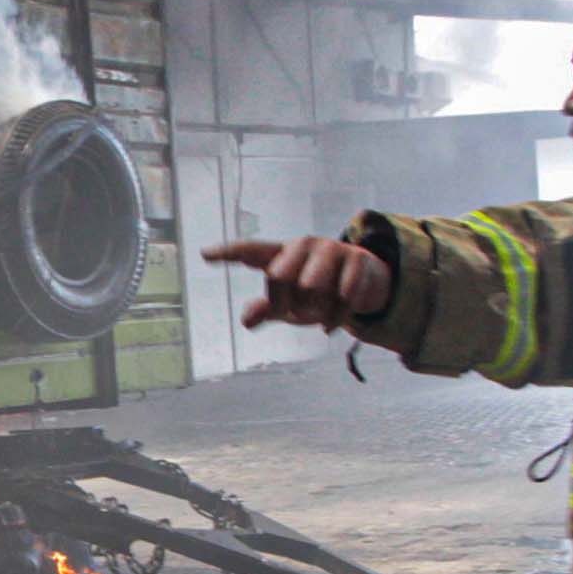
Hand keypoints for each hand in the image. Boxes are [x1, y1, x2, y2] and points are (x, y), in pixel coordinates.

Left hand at [202, 235, 390, 330]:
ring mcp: (331, 250)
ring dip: (313, 308)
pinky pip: (341, 295)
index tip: (204, 254)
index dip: (227, 253)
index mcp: (282, 254)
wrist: (368, 284)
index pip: (250, 251)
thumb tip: (247, 320)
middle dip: (284, 302)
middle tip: (294, 312)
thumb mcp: (291, 305)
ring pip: (311, 284)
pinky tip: (329, 327)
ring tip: (316, 315)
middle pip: (278, 275)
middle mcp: (303, 246)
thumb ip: (268, 310)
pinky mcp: (356, 260)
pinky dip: (334, 318)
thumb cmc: (320, 293)